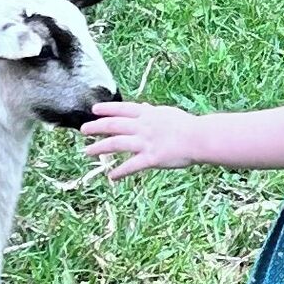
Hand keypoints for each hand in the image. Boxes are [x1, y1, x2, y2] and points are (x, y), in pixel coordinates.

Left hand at [82, 98, 205, 177]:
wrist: (199, 138)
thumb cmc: (188, 125)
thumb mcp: (168, 113)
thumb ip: (153, 111)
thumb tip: (144, 106)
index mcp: (148, 114)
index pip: (122, 109)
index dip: (107, 109)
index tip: (94, 110)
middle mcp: (143, 126)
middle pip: (114, 125)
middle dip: (96, 127)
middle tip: (83, 130)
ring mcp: (145, 142)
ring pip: (116, 144)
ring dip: (99, 148)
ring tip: (87, 152)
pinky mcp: (151, 158)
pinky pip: (131, 166)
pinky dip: (120, 172)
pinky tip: (111, 177)